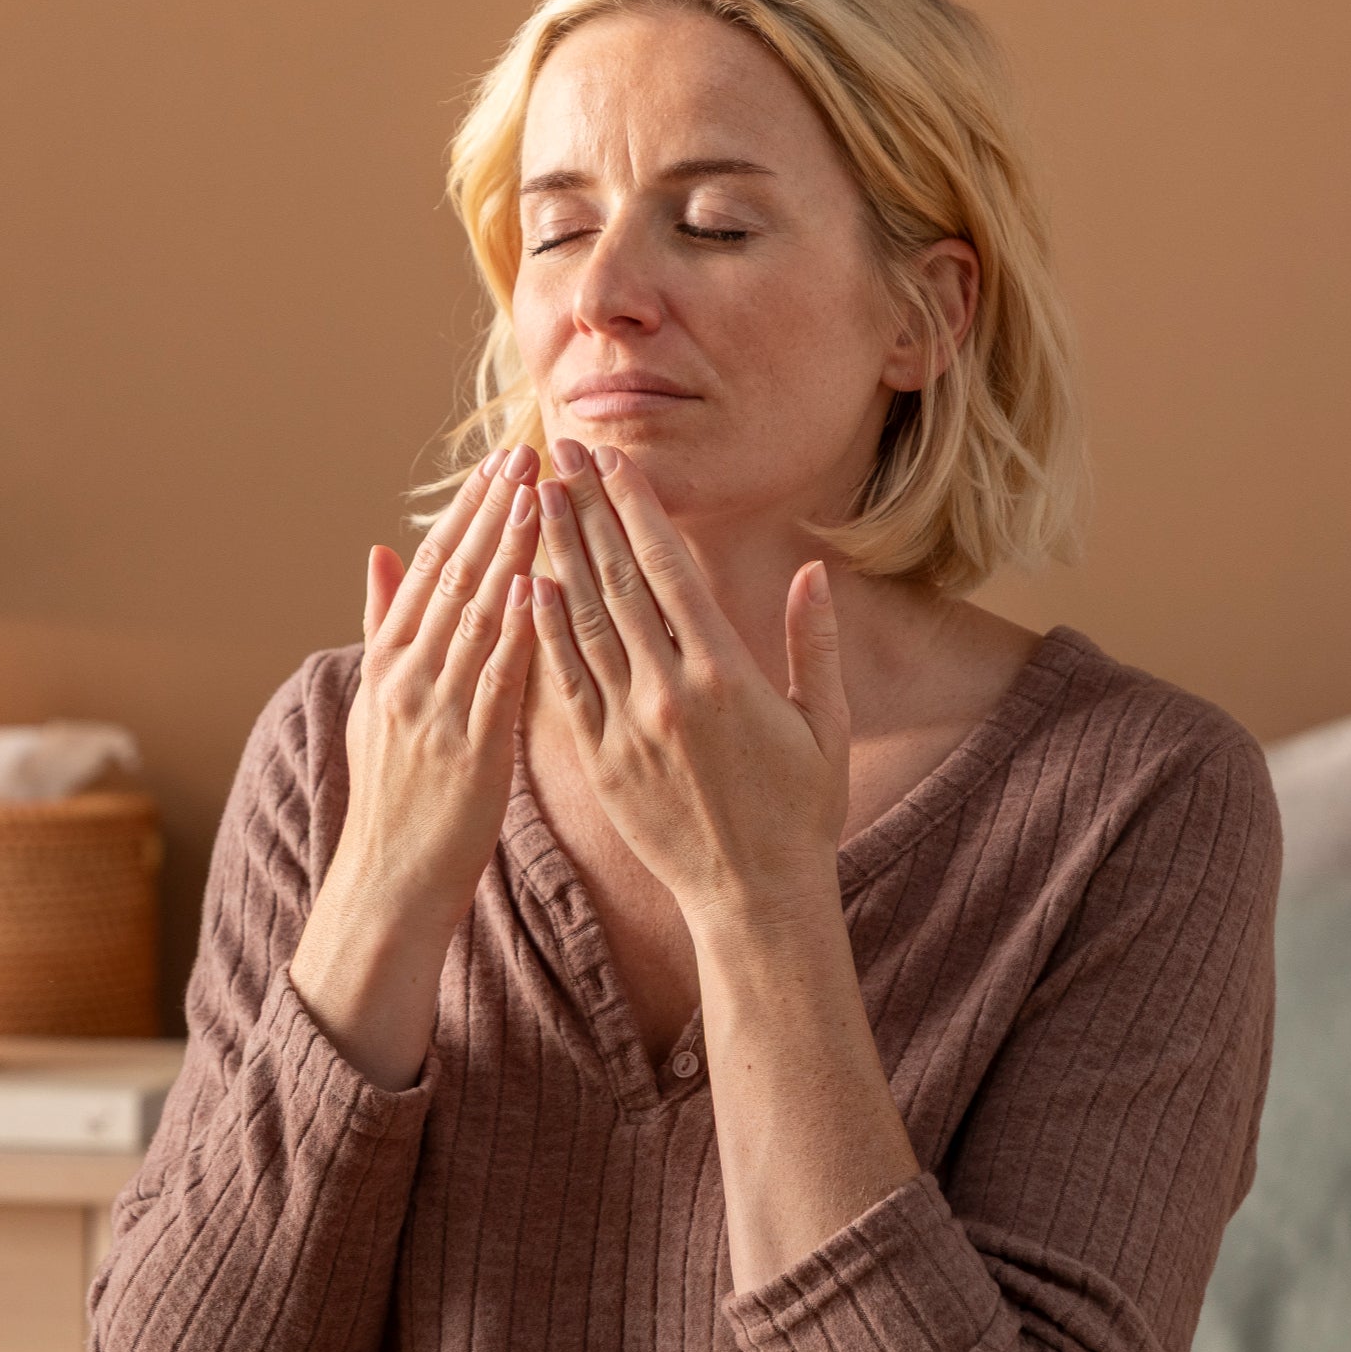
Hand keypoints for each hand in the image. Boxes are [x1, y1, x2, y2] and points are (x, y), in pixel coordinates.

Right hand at [289, 444, 540, 1082]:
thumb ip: (384, 626)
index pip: (433, 569)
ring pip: (477, 616)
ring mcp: (436, 711)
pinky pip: (496, 679)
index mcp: (390, 662)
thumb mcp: (375, 703)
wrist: (387, 884)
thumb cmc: (395, 794)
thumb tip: (381, 552)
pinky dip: (517, 630)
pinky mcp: (470, 751)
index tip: (498, 464)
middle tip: (528, 453)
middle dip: (494, 513)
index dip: (467, 513)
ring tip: (539, 496)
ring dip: (510, 552)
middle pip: (455, 578)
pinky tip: (541, 586)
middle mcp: (408, 677)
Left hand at [531, 439, 849, 932]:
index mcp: (727, 674)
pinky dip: (542, 633)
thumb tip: (814, 569)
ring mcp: (628, 727)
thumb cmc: (800, 810)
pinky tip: (524, 586)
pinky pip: (562, 685)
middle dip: (587, 510)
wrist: (754, 897)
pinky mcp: (600, 762)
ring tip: (535, 501)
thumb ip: (813, 643)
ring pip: (582, 623)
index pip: (671, 570)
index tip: (614, 461)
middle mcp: (670, 692)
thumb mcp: (827, 724)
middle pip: (617, 582)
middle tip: (558, 453)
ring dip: (555, 555)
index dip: (637, 509)